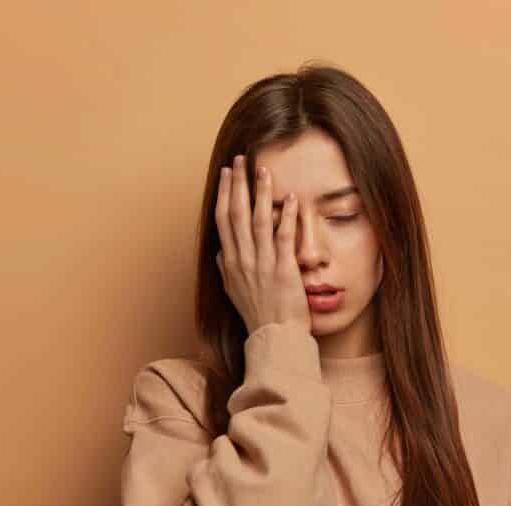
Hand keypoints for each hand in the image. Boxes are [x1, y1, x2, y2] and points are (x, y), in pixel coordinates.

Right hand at [215, 154, 310, 335]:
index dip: (225, 194)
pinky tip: (290, 198)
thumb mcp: (234, 293)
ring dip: (260, 193)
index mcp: (229, 263)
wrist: (274, 340)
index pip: (223, 220)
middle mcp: (241, 260)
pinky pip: (283, 238)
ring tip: (263, 170)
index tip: (227, 174)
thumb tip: (220, 254)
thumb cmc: (258, 317)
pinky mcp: (282, 270)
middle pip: (236, 214)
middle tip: (240, 159)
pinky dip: (286, 217)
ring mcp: (261, 265)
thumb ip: (226, 270)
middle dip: (237, 184)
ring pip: (258, 221)